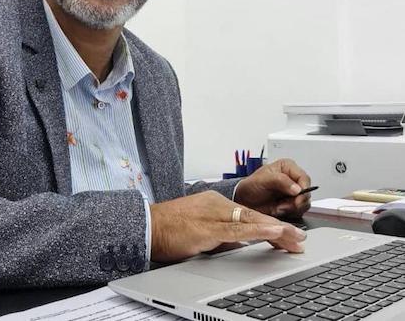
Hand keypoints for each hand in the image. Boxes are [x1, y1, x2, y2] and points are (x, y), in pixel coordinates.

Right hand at [150, 190, 305, 262]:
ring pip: (251, 220)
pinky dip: (259, 231)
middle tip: (300, 238)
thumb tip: (241, 243)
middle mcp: (218, 205)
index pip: (250, 215)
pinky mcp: (207, 228)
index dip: (271, 225)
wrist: (147, 225)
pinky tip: (274, 232)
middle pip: (255, 216)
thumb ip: (221, 233)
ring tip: (296, 237)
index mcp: (216, 204)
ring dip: (277, 230)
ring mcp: (213, 214)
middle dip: (280, 228)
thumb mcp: (201, 229)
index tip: (288, 234)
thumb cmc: (169, 227)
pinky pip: (238, 230)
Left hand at [234, 158, 310, 217]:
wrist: (244, 201)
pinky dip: (290, 214)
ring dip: (292, 209)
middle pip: (307, 193)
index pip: (304, 178)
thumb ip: (280, 180)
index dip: (303, 189)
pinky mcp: (292, 205)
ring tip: (278, 207)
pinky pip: (299, 212)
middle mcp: (293, 180)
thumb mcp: (263, 180)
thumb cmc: (251, 186)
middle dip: (296, 202)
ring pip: (304, 204)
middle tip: (283, 205)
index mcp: (288, 168)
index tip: (296, 197)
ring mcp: (293, 193)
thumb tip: (297, 188)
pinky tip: (279, 210)